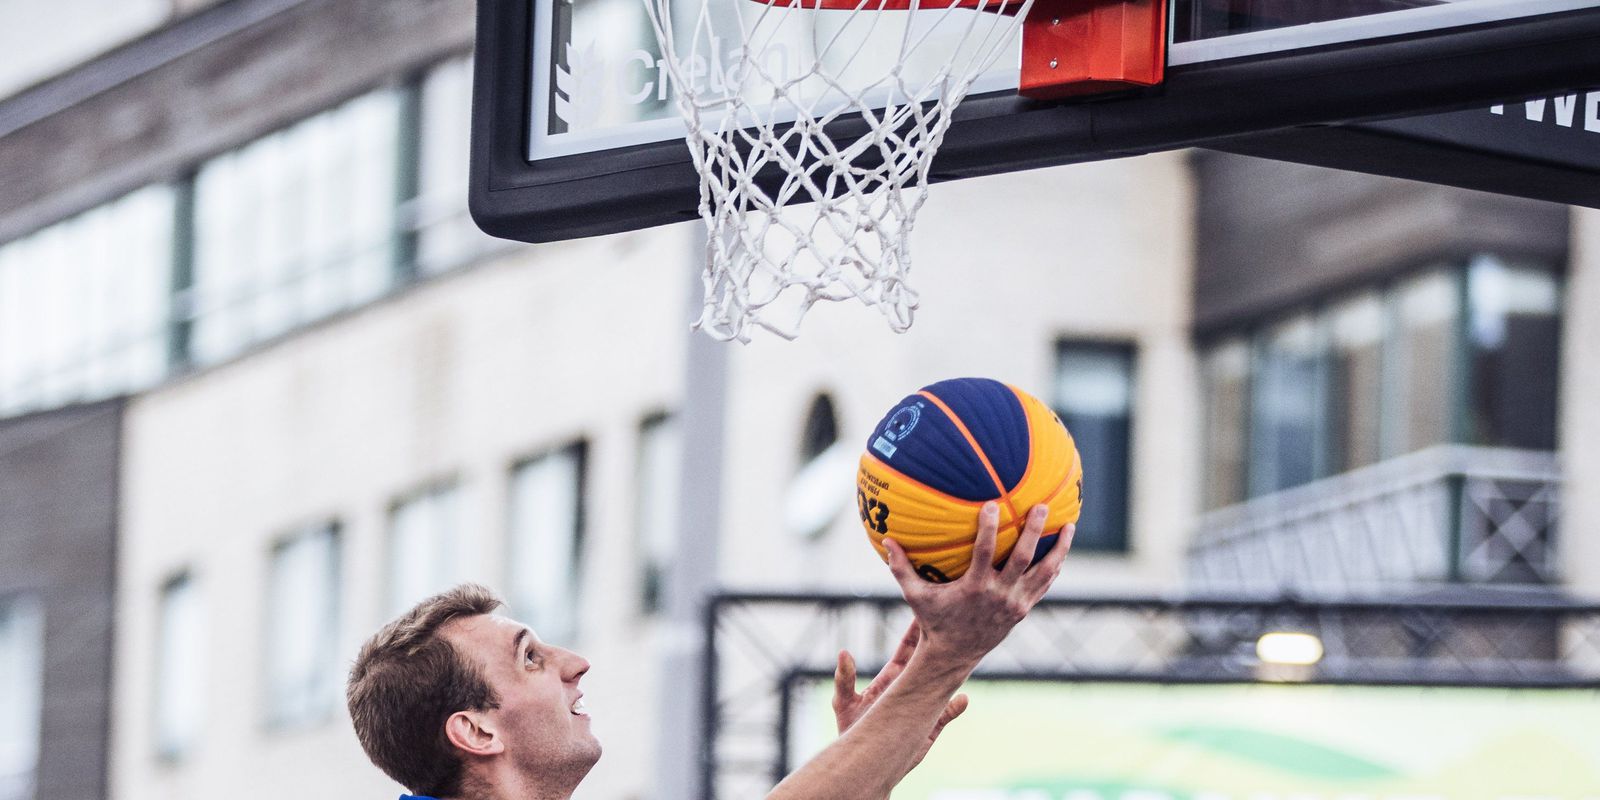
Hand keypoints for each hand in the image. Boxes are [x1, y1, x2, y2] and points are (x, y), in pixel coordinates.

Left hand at [833, 623, 968, 770]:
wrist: (863, 763)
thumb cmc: (850, 731)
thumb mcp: (843, 703)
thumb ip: (844, 678)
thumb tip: (844, 651)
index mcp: (890, 678)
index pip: (906, 650)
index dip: (915, 632)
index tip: (924, 613)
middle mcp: (909, 687)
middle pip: (927, 660)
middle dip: (937, 642)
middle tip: (950, 621)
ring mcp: (920, 706)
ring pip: (940, 684)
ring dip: (950, 672)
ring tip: (963, 656)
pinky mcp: (928, 727)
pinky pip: (945, 715)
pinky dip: (954, 708)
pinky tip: (962, 699)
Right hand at [883, 502, 1073, 665]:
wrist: (955, 655)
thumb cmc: (934, 621)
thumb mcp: (916, 596)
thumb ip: (901, 568)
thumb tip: (885, 540)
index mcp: (975, 588)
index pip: (985, 552)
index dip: (989, 528)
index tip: (993, 505)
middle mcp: (999, 595)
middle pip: (1023, 558)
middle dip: (1033, 531)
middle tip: (1040, 506)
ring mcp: (1015, 603)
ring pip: (1044, 572)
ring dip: (1058, 549)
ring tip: (1069, 526)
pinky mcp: (1024, 609)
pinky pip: (1045, 585)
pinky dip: (1055, 567)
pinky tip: (1061, 549)